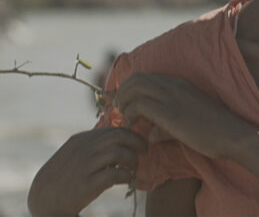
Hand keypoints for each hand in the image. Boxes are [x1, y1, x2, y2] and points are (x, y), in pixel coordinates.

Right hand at [28, 127, 146, 216]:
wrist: (44, 199)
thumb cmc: (64, 176)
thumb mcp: (75, 153)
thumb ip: (94, 145)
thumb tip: (121, 140)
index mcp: (81, 139)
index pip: (114, 129)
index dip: (132, 135)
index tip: (140, 143)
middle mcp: (83, 149)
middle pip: (119, 137)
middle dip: (137, 142)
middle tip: (145, 152)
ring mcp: (84, 166)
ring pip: (119, 153)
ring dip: (133, 160)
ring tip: (134, 167)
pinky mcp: (87, 184)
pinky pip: (115, 174)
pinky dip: (126, 176)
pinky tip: (127, 180)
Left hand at [115, 73, 254, 158]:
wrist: (232, 135)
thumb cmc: (214, 132)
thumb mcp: (188, 123)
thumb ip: (167, 126)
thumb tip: (151, 135)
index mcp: (180, 84)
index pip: (146, 76)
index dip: (131, 89)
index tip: (127, 105)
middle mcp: (174, 85)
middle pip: (136, 77)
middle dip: (122, 93)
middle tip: (121, 110)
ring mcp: (172, 96)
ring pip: (134, 86)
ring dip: (124, 101)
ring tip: (126, 117)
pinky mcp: (169, 111)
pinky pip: (138, 104)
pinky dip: (130, 113)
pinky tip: (134, 124)